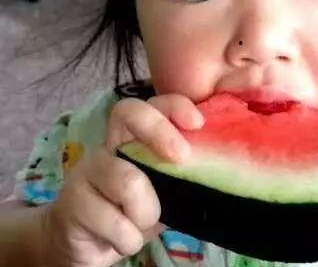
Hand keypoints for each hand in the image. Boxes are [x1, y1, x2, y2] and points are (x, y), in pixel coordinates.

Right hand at [40, 94, 203, 266]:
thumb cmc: (133, 213)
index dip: (174, 106)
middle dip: (160, 131)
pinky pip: (115, 223)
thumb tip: (213, 164)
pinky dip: (128, 239)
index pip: (152, 104)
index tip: (198, 123)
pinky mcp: (72, 201)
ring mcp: (88, 169)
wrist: (88, 245)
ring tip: (141, 223)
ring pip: (129, 181)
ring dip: (146, 212)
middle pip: (129, 112)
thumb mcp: (163, 191)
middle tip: (181, 157)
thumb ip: (181, 174)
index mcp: (134, 138)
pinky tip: (122, 239)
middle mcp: (110, 145)